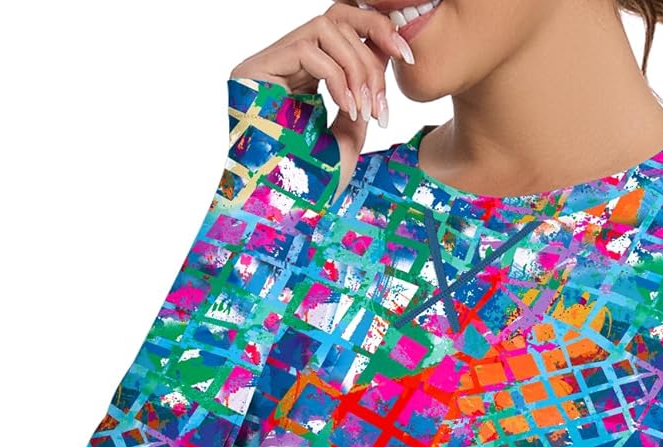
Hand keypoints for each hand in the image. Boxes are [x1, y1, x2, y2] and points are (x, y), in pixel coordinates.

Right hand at [230, 4, 414, 197]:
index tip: (407, 57)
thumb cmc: (315, 184)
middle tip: (384, 97)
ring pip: (325, 27)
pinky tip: (347, 109)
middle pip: (335, 17)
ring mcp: (267, 64)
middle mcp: (282, 63)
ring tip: (365, 109)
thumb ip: (362, 96)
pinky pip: (309, 49)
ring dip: (356, 66)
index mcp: (301, 75)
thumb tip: (381, 57)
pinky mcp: (255, 69)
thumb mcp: (349, 135)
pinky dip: (337, 77)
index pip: (340, 32)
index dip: (377, 34)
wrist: (289, 211)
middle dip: (371, 49)